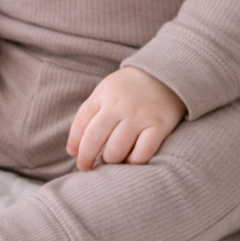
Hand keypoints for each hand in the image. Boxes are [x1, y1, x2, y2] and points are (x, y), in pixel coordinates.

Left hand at [66, 66, 185, 171]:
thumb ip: (90, 113)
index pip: (81, 124)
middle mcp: (119, 106)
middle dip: (86, 158)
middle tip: (86, 167)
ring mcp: (139, 116)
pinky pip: (142, 153)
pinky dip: (133, 162)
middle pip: (93, 139)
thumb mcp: (106, 90)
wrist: (165, 73)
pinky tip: (131, 160)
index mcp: (104, 95)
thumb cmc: (129, 88)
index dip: (74, 143)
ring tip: (111, 160)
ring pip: (116, 150)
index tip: (74, 155)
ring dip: (110, 161)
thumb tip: (74, 149)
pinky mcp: (159, 126)